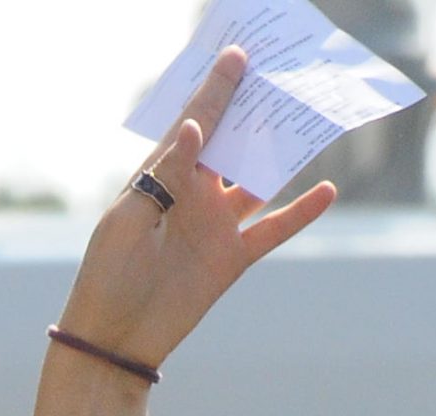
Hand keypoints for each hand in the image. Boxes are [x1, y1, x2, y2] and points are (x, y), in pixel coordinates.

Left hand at [60, 46, 335, 369]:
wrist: (114, 340)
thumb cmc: (108, 275)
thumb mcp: (128, 219)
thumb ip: (165, 173)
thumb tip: (195, 127)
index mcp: (160, 179)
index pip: (193, 125)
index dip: (214, 92)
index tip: (237, 57)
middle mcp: (191, 196)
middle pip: (231, 145)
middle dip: (253, 111)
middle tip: (281, 76)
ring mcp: (214, 225)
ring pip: (258, 180)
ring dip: (281, 154)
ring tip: (311, 119)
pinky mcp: (231, 258)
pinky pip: (273, 229)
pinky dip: (300, 212)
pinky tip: (328, 190)